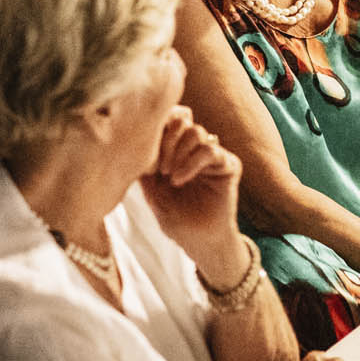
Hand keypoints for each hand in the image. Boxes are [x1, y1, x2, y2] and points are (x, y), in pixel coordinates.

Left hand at [139, 107, 242, 267]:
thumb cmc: (175, 218)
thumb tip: (130, 139)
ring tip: (169, 176)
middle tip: (158, 168)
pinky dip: (191, 163)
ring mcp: (213, 155)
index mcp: (177, 148)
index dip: (157, 125)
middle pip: (182, 119)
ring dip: (178, 152)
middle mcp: (196, 148)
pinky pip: (211, 150)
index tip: (144, 151)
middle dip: (165, 140)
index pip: (169, 118)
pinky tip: (179, 180)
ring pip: (196, 131)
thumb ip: (144, 163)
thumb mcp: (150, 189)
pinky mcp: (228, 165)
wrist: (199, 242)